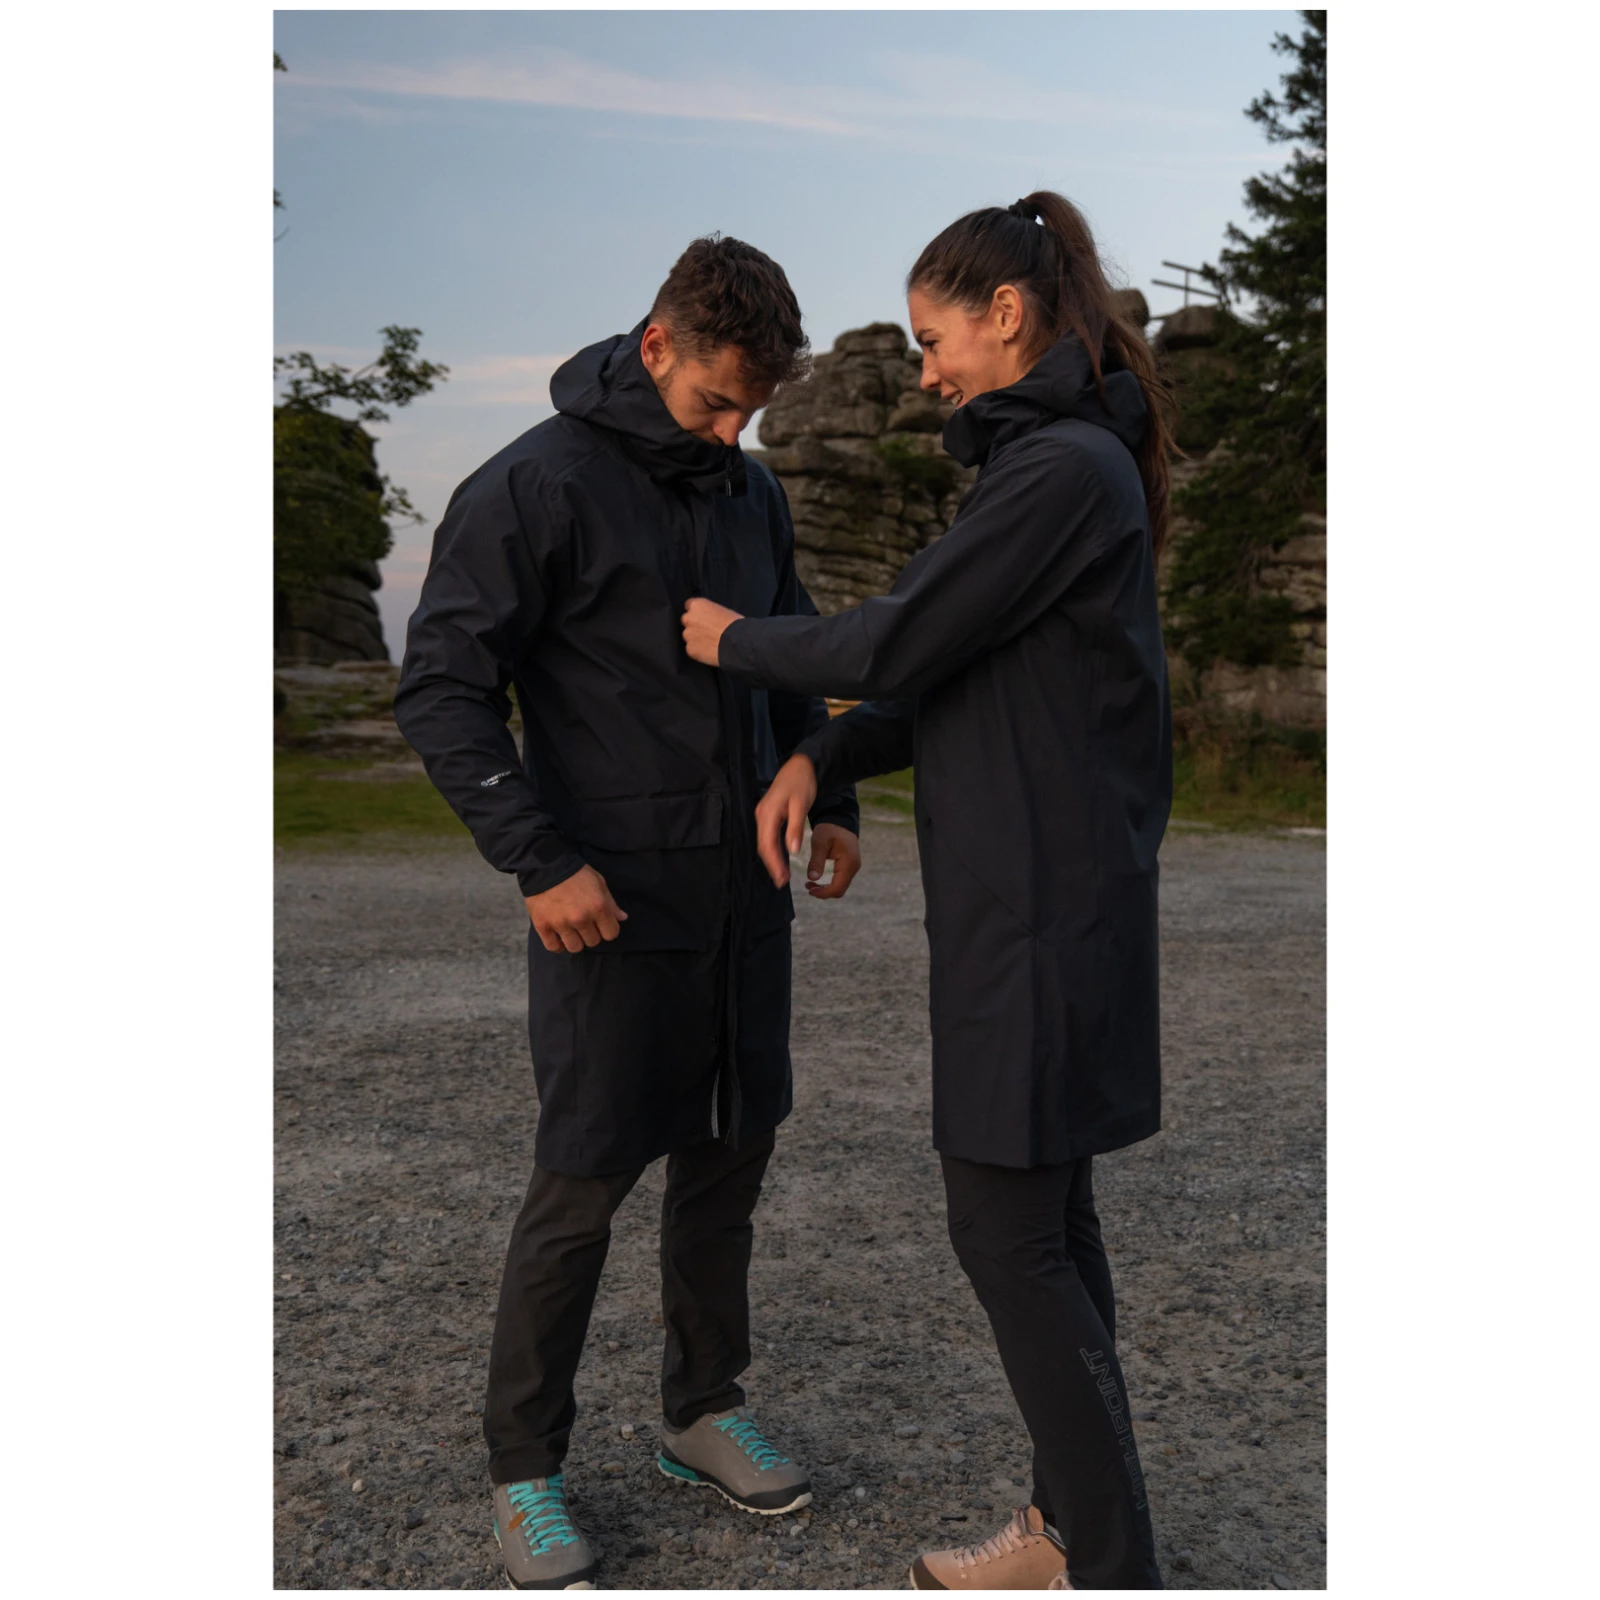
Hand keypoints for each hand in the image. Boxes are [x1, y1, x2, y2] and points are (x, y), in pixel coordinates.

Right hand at [525, 864, 627, 952]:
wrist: (546, 865)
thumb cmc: (576, 873)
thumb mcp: (599, 882)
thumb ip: (611, 903)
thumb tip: (622, 918)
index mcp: (598, 907)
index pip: (611, 934)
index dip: (608, 929)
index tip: (601, 924)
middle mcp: (581, 918)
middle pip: (593, 942)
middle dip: (591, 934)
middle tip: (584, 923)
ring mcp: (561, 924)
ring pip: (575, 948)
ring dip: (575, 941)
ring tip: (571, 931)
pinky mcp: (542, 925)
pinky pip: (553, 947)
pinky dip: (557, 945)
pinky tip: (559, 937)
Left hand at [682, 597, 742, 665]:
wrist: (738, 643)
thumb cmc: (735, 625)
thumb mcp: (722, 611)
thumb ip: (710, 613)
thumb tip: (708, 619)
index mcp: (697, 605)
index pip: (689, 605)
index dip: (697, 612)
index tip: (703, 617)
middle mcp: (689, 618)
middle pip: (687, 621)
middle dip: (694, 625)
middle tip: (707, 631)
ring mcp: (688, 635)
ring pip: (688, 636)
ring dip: (696, 639)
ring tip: (710, 643)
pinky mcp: (690, 649)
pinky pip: (692, 649)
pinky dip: (698, 651)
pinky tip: (710, 651)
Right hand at [754, 754, 818, 886]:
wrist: (801, 766)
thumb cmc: (802, 783)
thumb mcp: (801, 805)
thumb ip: (795, 828)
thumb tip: (792, 851)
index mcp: (768, 813)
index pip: (767, 844)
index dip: (773, 863)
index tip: (781, 878)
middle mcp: (761, 815)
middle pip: (762, 846)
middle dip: (771, 865)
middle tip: (781, 882)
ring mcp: (763, 814)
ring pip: (764, 842)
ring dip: (772, 859)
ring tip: (781, 875)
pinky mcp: (767, 814)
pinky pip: (767, 836)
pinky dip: (773, 849)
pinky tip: (780, 858)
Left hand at [804, 821, 860, 899]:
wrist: (839, 819)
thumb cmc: (829, 829)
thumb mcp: (819, 842)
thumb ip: (816, 860)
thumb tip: (812, 878)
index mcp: (848, 863)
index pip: (837, 888)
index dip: (823, 893)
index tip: (808, 889)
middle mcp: (854, 867)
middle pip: (840, 890)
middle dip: (823, 892)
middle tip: (807, 887)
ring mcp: (853, 867)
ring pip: (840, 886)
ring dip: (825, 889)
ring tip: (809, 884)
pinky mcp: (849, 865)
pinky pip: (840, 880)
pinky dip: (829, 883)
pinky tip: (817, 879)